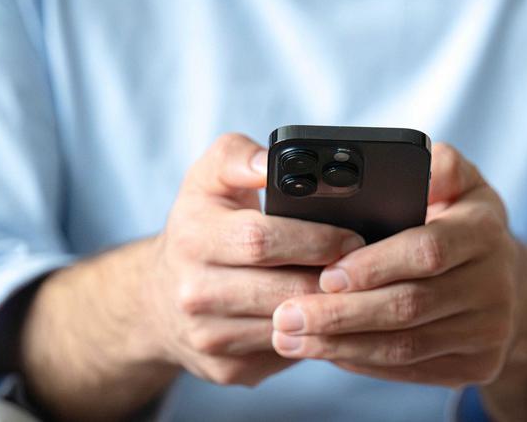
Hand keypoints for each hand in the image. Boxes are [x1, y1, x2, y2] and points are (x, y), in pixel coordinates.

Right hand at [141, 133, 364, 385]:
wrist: (158, 300)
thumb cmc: (199, 228)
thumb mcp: (207, 180)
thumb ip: (238, 157)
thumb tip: (270, 161)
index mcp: (192, 238)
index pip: (261, 239)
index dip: (315, 239)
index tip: (353, 237)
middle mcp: (193, 293)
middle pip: (284, 290)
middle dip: (334, 278)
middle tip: (368, 266)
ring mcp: (209, 337)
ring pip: (291, 327)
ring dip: (332, 312)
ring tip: (355, 290)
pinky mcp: (226, 369)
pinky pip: (287, 354)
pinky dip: (317, 336)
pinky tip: (332, 318)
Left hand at [270, 143, 521, 386]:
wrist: (505, 282)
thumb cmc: (460, 222)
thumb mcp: (459, 181)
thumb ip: (437, 166)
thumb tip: (413, 165)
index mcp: (484, 232)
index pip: (426, 251)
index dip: (374, 265)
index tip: (326, 274)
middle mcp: (495, 285)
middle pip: (409, 306)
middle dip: (341, 314)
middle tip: (286, 315)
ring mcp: (489, 332)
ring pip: (404, 346)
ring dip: (340, 344)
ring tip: (288, 336)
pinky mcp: (477, 367)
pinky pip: (409, 369)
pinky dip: (361, 361)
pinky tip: (324, 351)